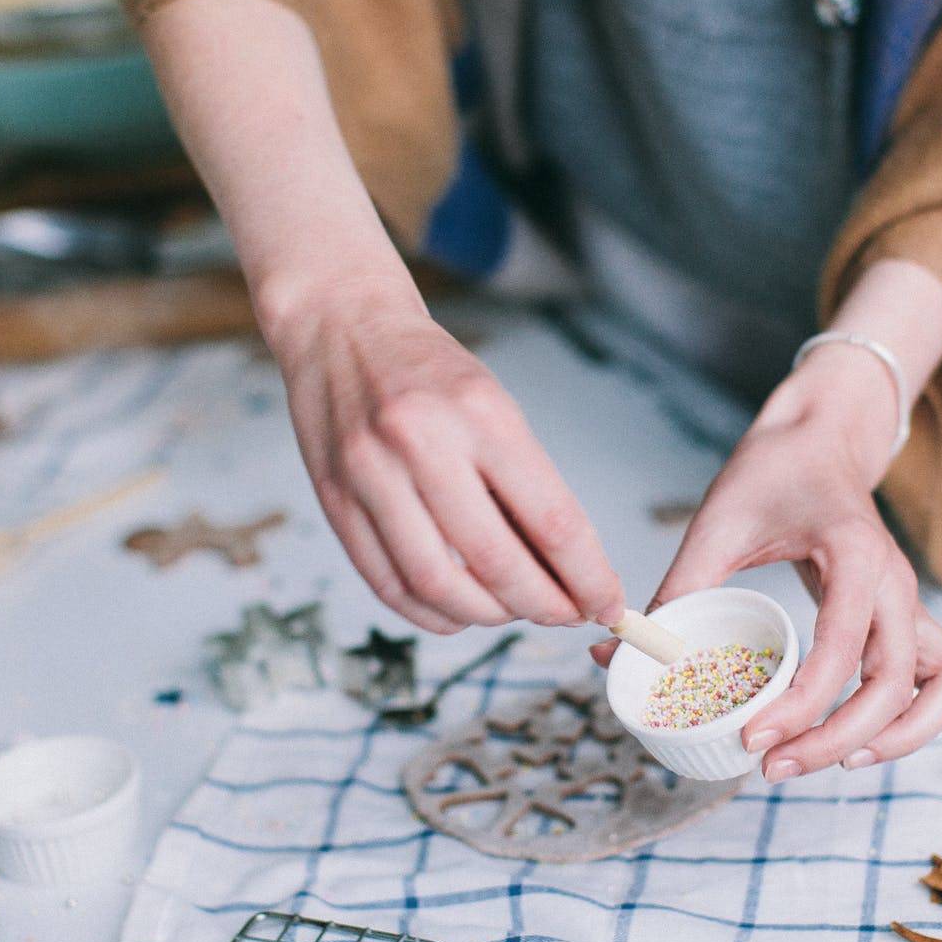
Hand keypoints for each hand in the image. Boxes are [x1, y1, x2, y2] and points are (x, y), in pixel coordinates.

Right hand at [271, 284, 623, 633]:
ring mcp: (369, 475)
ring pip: (438, 585)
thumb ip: (523, 485)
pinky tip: (457, 612)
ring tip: (510, 611)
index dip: (586, 577)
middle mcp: (420, 443)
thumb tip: (566, 572)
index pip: (551, 521)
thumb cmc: (429, 370)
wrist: (340, 326)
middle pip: (496, 563)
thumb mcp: (492, 406)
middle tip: (566, 615)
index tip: (607, 602)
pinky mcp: (333, 501)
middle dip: (543, 606)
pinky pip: (388, 584)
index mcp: (479, 414)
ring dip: (486, 616)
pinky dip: (430, 613)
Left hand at [594, 349, 941, 779]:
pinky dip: (917, 719)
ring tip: (830, 764)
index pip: (841, 648)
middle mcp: (894, 581)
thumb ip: (675, 592)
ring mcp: (910, 600)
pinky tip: (863, 742)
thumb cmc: (772, 473)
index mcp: (854, 553)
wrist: (821, 439)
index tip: (750, 737)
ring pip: (939, 686)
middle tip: (772, 766)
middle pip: (894, 683)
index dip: (799, 705)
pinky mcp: (908, 615)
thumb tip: (611, 653)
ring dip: (895, 738)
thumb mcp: (717, 524)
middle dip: (836, 738)